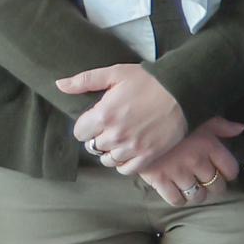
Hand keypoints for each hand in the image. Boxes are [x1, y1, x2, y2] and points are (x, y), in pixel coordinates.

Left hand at [59, 63, 186, 174]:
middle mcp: (115, 135)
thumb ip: (85, 80)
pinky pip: (125, 170)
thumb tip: (59, 85)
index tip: (97, 118)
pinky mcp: (147, 156)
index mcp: (103, 115)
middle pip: (93, 146)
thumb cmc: (149, 80)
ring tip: (120, 139)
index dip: (87, 125)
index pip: (79, 132)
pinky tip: (129, 151)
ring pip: (107, 160)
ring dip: (110, 151)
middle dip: (98, 137)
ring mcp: (131, 148)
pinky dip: (123, 163)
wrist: (183, 91)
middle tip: (111, 127)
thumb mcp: (116, 73)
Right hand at [131, 117, 243, 207]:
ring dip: (198, 195)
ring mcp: (178, 172)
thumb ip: (222, 125)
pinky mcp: (160, 180)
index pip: (230, 169)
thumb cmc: (173, 118)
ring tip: (195, 189)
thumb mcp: (200, 116)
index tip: (224, 173)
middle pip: (216, 186)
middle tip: (209, 183)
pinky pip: (176, 200)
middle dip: (215, 186)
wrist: (139, 121)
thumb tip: (240, 129)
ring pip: (198, 196)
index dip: (229, 174)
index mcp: (209, 145)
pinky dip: (180, 200)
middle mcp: (197, 161)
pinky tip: (179, 192)